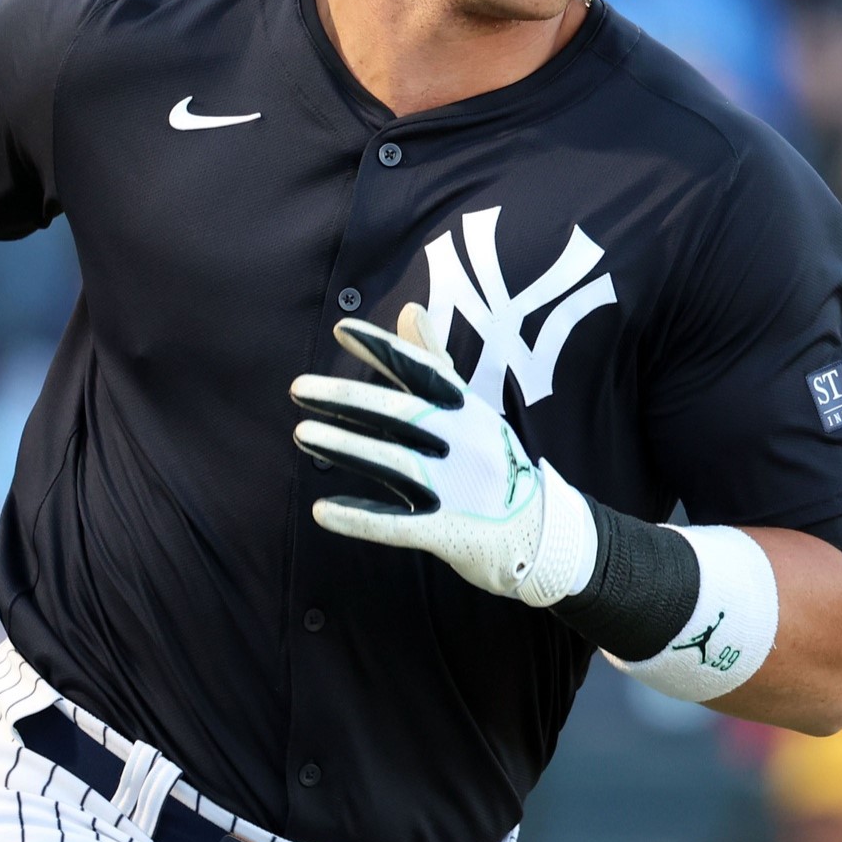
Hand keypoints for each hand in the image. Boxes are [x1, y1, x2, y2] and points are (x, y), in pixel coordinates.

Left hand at [289, 304, 593, 605]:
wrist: (540, 532)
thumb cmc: (493, 463)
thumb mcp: (470, 410)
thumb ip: (433, 363)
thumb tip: (409, 309)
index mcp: (466, 411)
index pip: (422, 371)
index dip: (383, 350)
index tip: (343, 330)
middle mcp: (463, 443)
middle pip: (399, 415)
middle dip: (347, 398)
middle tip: (300, 388)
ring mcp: (457, 488)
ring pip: (394, 463)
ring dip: (346, 447)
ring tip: (302, 434)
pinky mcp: (448, 532)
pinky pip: (397, 526)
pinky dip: (359, 518)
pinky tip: (323, 511)